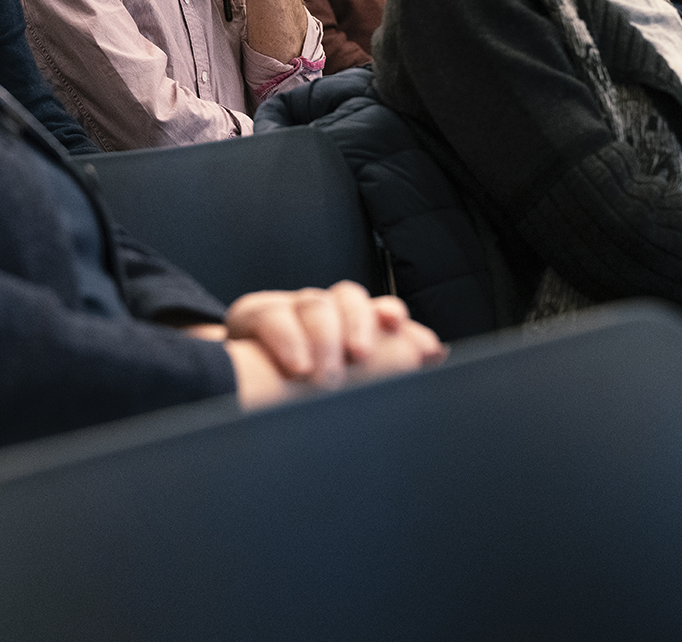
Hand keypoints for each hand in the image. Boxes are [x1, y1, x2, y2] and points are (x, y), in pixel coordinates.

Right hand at [218, 282, 444, 408]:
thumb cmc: (306, 385)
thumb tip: (438, 353)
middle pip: (349, 297)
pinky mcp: (256, 315)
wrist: (243, 385)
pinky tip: (297, 366)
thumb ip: (395, 360)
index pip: (379, 309)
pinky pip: (272, 316)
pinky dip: (288, 341)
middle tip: (362, 356)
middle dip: (359, 323)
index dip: (390, 313)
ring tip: (325, 378)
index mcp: (353, 323)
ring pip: (314, 305)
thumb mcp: (355, 378)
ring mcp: (290, 308)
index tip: (397, 325)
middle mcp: (326, 309)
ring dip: (324, 340)